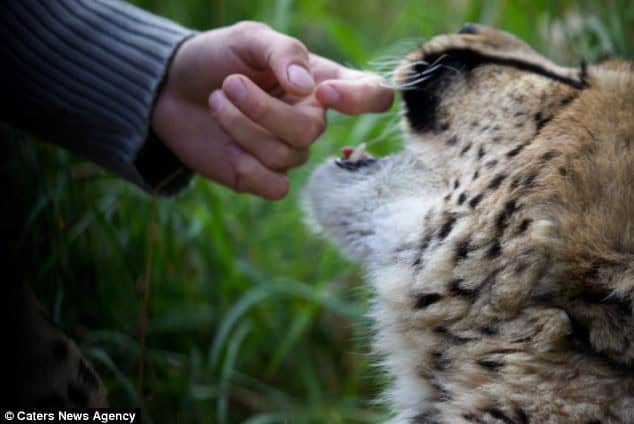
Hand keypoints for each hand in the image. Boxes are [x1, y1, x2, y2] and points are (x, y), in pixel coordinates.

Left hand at [151, 21, 393, 198]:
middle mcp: (310, 119)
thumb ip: (284, 53)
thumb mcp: (249, 38)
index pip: (372, 94)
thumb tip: (309, 89)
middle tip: (228, 84)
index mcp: (320, 81)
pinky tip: (226, 148)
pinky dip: (248, 168)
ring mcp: (287, 150)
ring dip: (242, 128)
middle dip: (264, 109)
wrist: (170, 90)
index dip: (361, 99)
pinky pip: (275, 187)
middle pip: (312, 130)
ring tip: (216, 102)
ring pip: (285, 155)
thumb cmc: (216, 58)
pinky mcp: (262, 176)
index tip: (323, 91)